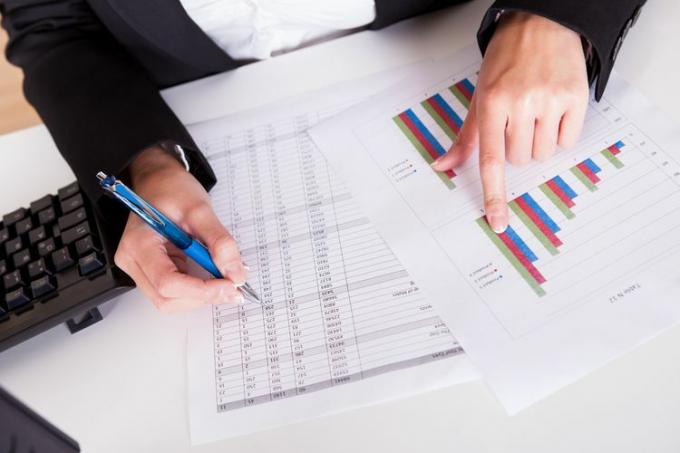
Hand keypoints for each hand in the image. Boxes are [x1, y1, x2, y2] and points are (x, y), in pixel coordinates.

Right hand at [114, 147, 246, 311]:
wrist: (158, 179)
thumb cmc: (171, 188)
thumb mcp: (200, 208)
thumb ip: (219, 242)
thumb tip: (235, 272)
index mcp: (139, 244)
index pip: (167, 283)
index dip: (201, 290)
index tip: (229, 285)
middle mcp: (132, 260)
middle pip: (167, 298)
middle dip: (202, 296)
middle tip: (233, 285)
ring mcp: (139, 267)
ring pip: (170, 300)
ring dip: (200, 295)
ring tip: (223, 277)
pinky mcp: (150, 270)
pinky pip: (173, 291)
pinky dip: (196, 288)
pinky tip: (211, 275)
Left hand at [432, 12, 588, 231]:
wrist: (541, 23)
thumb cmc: (505, 61)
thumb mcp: (479, 95)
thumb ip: (466, 136)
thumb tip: (443, 166)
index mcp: (491, 104)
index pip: (491, 160)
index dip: (494, 194)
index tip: (498, 221)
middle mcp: (520, 103)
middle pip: (520, 159)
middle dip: (517, 146)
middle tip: (517, 118)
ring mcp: (550, 100)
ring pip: (543, 153)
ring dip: (539, 140)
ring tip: (536, 110)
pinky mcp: (576, 97)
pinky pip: (568, 140)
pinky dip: (561, 132)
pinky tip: (554, 109)